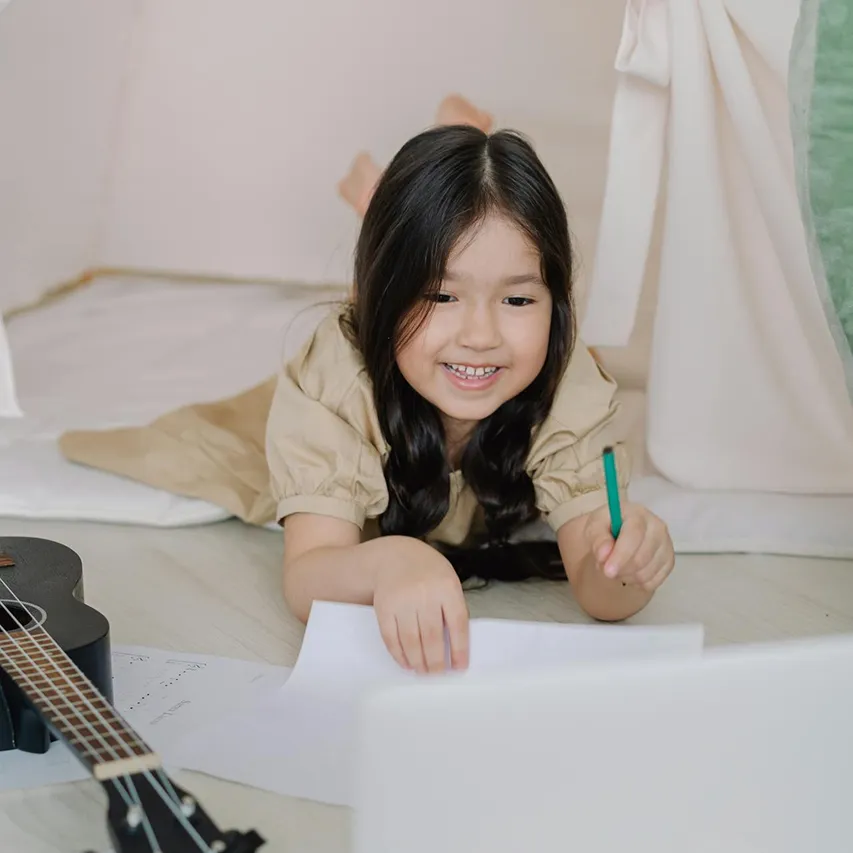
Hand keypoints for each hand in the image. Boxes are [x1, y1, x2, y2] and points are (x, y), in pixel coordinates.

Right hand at [373, 548, 468, 673]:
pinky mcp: (384, 608)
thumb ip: (452, 608)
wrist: (394, 556)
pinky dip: (399, 654)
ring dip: (418, 662)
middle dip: (436, 662)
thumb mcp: (447, 581)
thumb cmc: (427, 573)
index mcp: (447, 587)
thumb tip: (455, 647)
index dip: (459, 649)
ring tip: (423, 671)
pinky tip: (406, 662)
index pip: (457, 624)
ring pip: (411, 640)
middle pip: (432, 636)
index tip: (459, 668)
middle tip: (437, 674)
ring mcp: (402, 601)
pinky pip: (391, 637)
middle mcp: (424, 594)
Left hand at [583, 502, 674, 591]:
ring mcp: (666, 545)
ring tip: (616, 568)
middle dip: (621, 569)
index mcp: (637, 514)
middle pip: (642, 557)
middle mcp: (657, 527)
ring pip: (647, 573)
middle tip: (606, 569)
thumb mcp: (594, 527)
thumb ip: (597, 539)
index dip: (621, 555)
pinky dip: (637, 583)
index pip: (635, 534)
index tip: (608, 571)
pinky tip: (629, 572)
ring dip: (626, 577)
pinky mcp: (669, 561)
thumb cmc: (605, 527)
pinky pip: (653, 582)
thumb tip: (604, 554)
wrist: (616, 531)